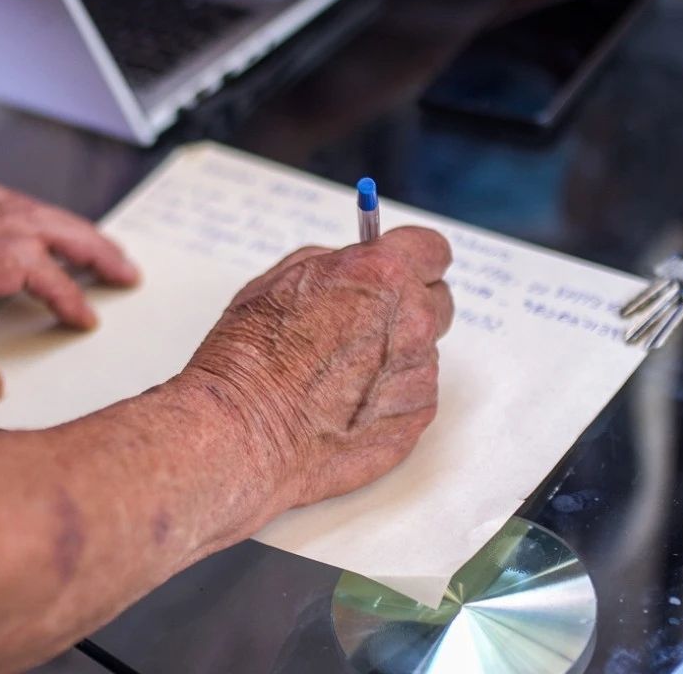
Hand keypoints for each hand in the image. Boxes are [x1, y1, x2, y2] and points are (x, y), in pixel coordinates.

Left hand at [0, 180, 138, 404]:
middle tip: (126, 268)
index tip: (85, 319)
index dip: (63, 292)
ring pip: (16, 207)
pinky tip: (32, 218)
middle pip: (34, 225)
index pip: (23, 267)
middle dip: (88, 245)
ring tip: (98, 245)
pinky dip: (20, 205)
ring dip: (65, 223)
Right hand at [182, 227, 452, 510]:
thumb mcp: (278, 282)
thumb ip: (333, 265)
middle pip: (437, 301)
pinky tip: (343, 407)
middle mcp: (411, 321)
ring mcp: (419, 374)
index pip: (432, 250)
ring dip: (393, 358)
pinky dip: (388, 399)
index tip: (401, 270)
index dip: (413, 260)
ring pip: (422, 354)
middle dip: (406, 308)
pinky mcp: (416, 419)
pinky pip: (413, 397)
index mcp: (380, 275)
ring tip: (337, 378)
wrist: (244, 432)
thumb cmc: (249, 358)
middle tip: (364, 325)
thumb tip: (355, 267)